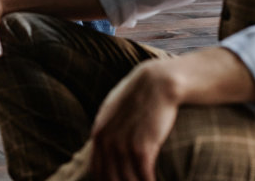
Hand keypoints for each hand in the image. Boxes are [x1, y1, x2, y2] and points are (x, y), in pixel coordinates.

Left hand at [90, 60, 179, 180]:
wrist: (158, 83)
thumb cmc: (140, 94)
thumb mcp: (114, 107)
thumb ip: (106, 126)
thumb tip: (103, 142)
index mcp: (98, 132)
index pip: (97, 171)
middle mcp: (106, 141)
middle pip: (111, 179)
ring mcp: (122, 145)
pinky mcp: (142, 148)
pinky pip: (144, 178)